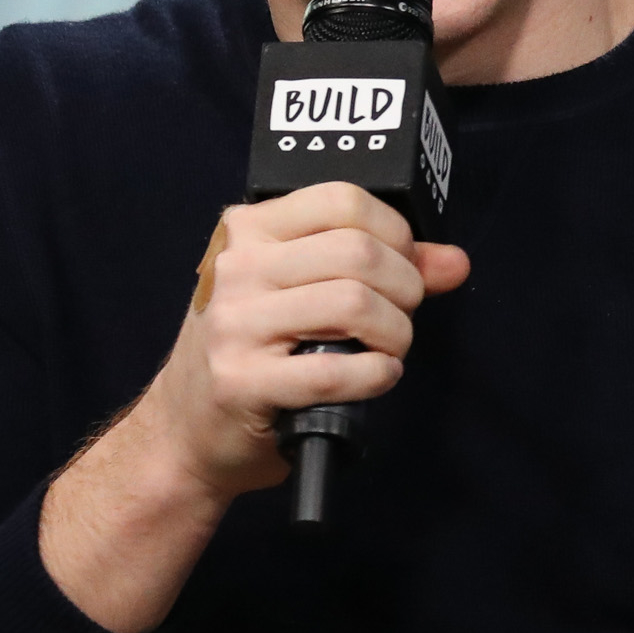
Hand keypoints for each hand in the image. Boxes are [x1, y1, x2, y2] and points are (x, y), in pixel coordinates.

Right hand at [40, 184, 468, 632]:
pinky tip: (373, 377)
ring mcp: (234, 325)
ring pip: (354, 304)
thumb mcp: (296, 293)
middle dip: (404, 288)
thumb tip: (451, 261)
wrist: (182, 432)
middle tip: (398, 317)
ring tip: (387, 350)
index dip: (396, 233)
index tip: (403, 265)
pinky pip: (337, 371)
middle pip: (359, 251)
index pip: (344, 200)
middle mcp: (236, 268)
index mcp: (246, 231)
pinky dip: (375, 376)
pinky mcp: (241, 381)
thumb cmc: (246, 355)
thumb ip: (376, 267)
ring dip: (394, 334)